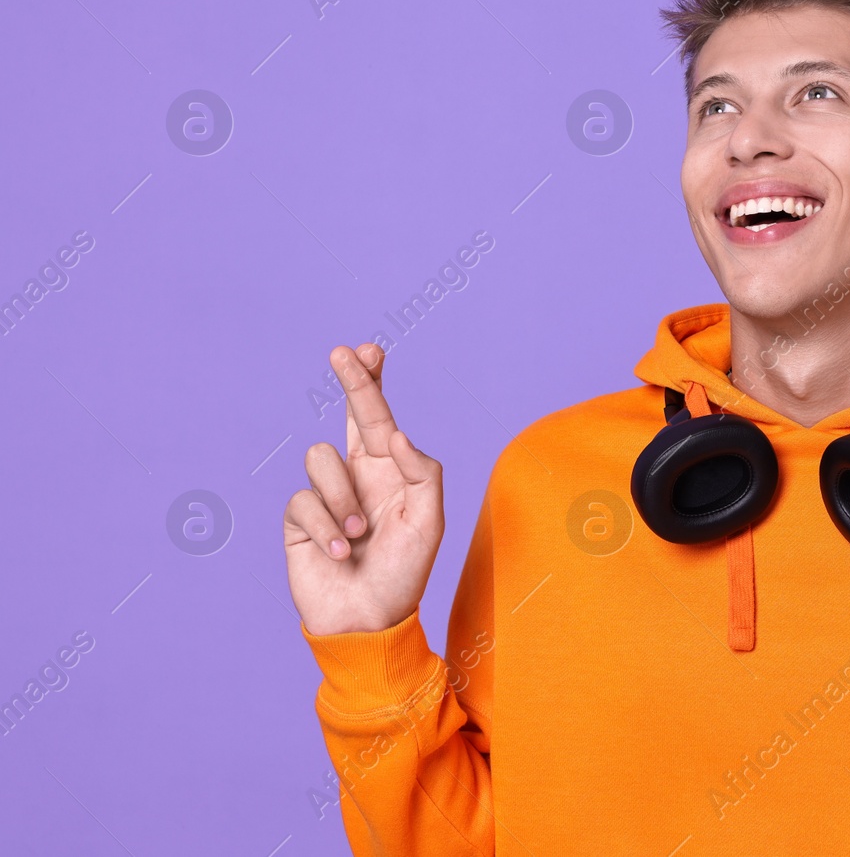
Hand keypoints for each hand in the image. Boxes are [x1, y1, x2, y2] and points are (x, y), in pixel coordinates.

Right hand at [283, 343, 444, 635]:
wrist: (369, 620)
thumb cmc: (405, 571)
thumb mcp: (429, 520)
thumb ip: (421, 471)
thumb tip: (395, 435)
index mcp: (391, 470)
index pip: (381, 417)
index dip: (373, 382)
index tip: (370, 349)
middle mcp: (358, 474)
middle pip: (349, 415)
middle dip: (350, 381)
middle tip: (343, 352)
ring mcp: (327, 495)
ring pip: (322, 458)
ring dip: (344, 497)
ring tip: (360, 533)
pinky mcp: (300, 519)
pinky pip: (304, 500)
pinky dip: (326, 526)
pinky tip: (339, 552)